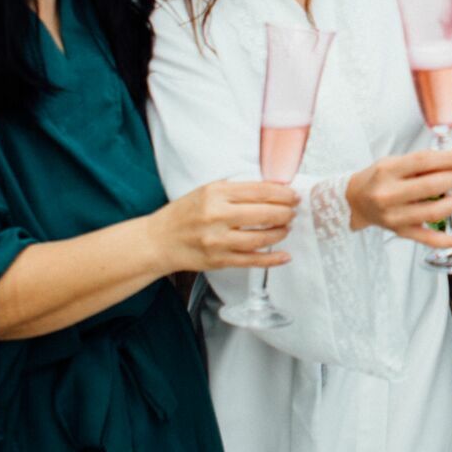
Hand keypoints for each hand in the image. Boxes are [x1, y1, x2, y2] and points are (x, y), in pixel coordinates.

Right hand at [150, 179, 299, 273]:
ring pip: (260, 238)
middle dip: (285, 212)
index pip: (259, 191)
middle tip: (293, 211)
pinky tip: (285, 255)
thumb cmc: (184, 214)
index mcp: (215, 194)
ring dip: (280, 232)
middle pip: (263, 214)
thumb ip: (238, 191)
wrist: (158, 240)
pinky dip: (271, 259)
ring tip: (286, 227)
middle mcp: (216, 216)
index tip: (293, 195)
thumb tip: (274, 190)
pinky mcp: (219, 261)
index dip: (282, 193)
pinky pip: (251, 261)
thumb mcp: (207, 192)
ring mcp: (218, 241)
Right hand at [346, 149, 451, 248]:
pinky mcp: (402, 233)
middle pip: (431, 186)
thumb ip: (423, 161)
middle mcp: (389, 195)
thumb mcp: (394, 161)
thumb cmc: (379, 178)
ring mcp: (395, 217)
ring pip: (434, 212)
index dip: (450, 159)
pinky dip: (451, 241)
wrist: (356, 201)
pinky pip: (430, 240)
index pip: (423, 162)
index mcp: (387, 171)